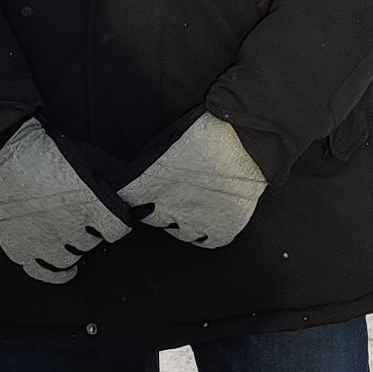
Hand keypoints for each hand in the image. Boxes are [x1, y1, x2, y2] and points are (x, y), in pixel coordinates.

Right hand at [0, 118, 132, 283]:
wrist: (7, 156)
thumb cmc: (51, 154)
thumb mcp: (90, 158)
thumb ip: (115, 177)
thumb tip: (140, 193)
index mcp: (90, 204)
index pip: (117, 229)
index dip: (116, 224)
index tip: (112, 219)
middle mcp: (70, 226)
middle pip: (92, 243)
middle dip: (91, 233)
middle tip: (81, 218)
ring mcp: (44, 240)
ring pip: (70, 258)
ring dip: (74, 249)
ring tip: (69, 235)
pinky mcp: (22, 248)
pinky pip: (44, 272)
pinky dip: (57, 273)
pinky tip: (65, 269)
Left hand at [118, 112, 266, 248]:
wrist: (247, 138)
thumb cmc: (207, 131)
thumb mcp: (168, 140)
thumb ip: (150, 161)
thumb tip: (137, 172)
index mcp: (152, 183)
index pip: (125, 199)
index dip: (128, 194)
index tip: (131, 189)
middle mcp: (170, 207)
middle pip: (150, 216)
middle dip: (154, 204)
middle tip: (168, 189)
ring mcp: (197, 221)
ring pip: (177, 232)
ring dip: (178, 219)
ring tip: (188, 202)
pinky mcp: (223, 228)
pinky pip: (207, 240)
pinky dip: (205, 232)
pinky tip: (206, 217)